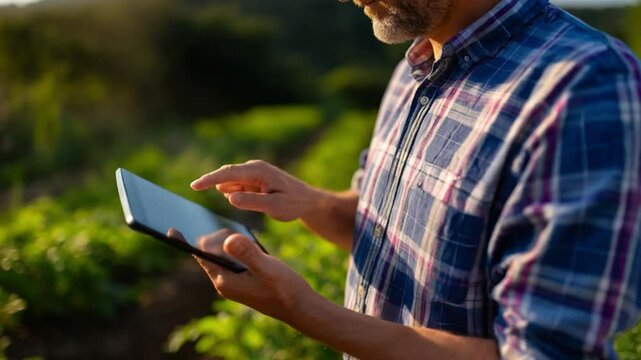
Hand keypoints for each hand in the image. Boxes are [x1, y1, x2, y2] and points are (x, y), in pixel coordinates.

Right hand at [191, 160, 320, 221]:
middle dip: (211, 181)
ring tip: (239, 197)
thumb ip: (252, 201)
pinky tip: (248, 200)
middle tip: (194, 189)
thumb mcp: (274, 206)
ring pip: (231, 182)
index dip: (210, 179)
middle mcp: (254, 168)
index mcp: (258, 171)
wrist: (308, 200)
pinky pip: (238, 187)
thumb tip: (229, 197)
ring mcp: (253, 174)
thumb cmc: (293, 203)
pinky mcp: (254, 181)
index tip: (194, 186)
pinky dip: (235, 194)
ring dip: (228, 191)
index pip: (228, 173)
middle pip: (226, 175)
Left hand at [191, 230, 313, 322]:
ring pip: (222, 255)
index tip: (171, 229)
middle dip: (219, 238)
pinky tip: (249, 245)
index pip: (200, 257)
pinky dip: (237, 249)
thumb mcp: (268, 268)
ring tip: (249, 245)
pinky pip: (232, 259)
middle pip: (210, 252)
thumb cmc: (284, 289)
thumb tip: (228, 240)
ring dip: (230, 243)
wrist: (299, 307)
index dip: (185, 242)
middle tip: (241, 237)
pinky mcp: (242, 279)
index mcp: (225, 280)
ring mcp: (233, 282)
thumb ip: (248, 254)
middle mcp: (224, 282)